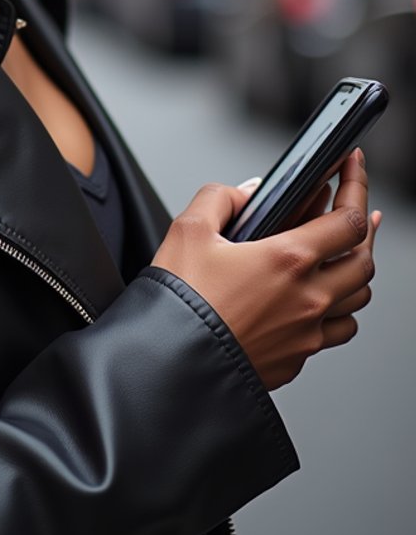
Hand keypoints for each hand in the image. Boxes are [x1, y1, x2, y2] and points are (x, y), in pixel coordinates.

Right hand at [153, 150, 379, 389]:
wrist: (170, 365)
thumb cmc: (179, 302)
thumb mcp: (189, 230)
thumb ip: (221, 198)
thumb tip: (246, 192)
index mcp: (288, 260)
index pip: (348, 221)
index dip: (357, 187)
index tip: (352, 168)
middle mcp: (308, 299)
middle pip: (364, 262)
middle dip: (364, 231)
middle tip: (355, 211)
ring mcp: (307, 334)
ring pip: (357, 300)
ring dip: (354, 273)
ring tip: (341, 255)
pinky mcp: (297, 360)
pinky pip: (335, 333)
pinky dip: (336, 312)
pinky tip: (318, 300)